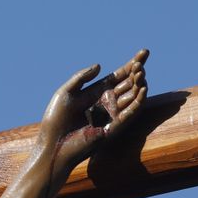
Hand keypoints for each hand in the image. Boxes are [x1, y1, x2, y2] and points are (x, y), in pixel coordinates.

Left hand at [38, 49, 147, 171]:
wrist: (53, 144)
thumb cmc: (56, 119)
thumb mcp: (66, 92)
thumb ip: (81, 78)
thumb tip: (100, 66)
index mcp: (96, 92)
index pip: (119, 76)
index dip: (132, 64)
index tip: (144, 52)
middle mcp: (107, 103)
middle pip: (129, 84)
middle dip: (137, 73)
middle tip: (140, 65)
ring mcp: (112, 115)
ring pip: (132, 97)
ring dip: (139, 85)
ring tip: (140, 74)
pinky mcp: (114, 128)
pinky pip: (130, 114)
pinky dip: (138, 102)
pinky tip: (142, 90)